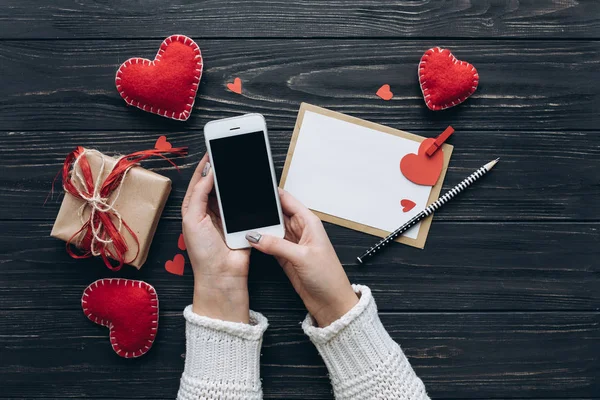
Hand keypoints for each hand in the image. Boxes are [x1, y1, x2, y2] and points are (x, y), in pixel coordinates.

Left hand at [181, 154, 250, 322]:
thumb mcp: (192, 218)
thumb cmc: (203, 253)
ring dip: (235, 179)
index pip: (199, 180)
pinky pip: (246, 202)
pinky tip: (251, 183)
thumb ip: (198, 193)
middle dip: (222, 168)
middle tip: (228, 151)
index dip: (205, 165)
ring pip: (231, 191)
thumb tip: (207, 172)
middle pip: (216, 183)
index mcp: (193, 208)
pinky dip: (248, 193)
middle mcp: (209, 210)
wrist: (223, 274)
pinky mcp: (241, 221)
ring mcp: (226, 215)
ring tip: (239, 163)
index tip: (213, 149)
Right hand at [247, 189, 357, 326]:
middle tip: (243, 210)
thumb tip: (256, 236)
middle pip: (277, 214)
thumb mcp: (302, 257)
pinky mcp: (286, 257)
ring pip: (271, 229)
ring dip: (260, 229)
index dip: (272, 193)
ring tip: (244, 225)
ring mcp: (292, 244)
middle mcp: (300, 230)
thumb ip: (277, 245)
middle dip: (262, 211)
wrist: (331, 302)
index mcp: (309, 222)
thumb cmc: (328, 277)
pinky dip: (260, 243)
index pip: (287, 200)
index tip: (256, 189)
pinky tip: (250, 241)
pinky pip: (269, 244)